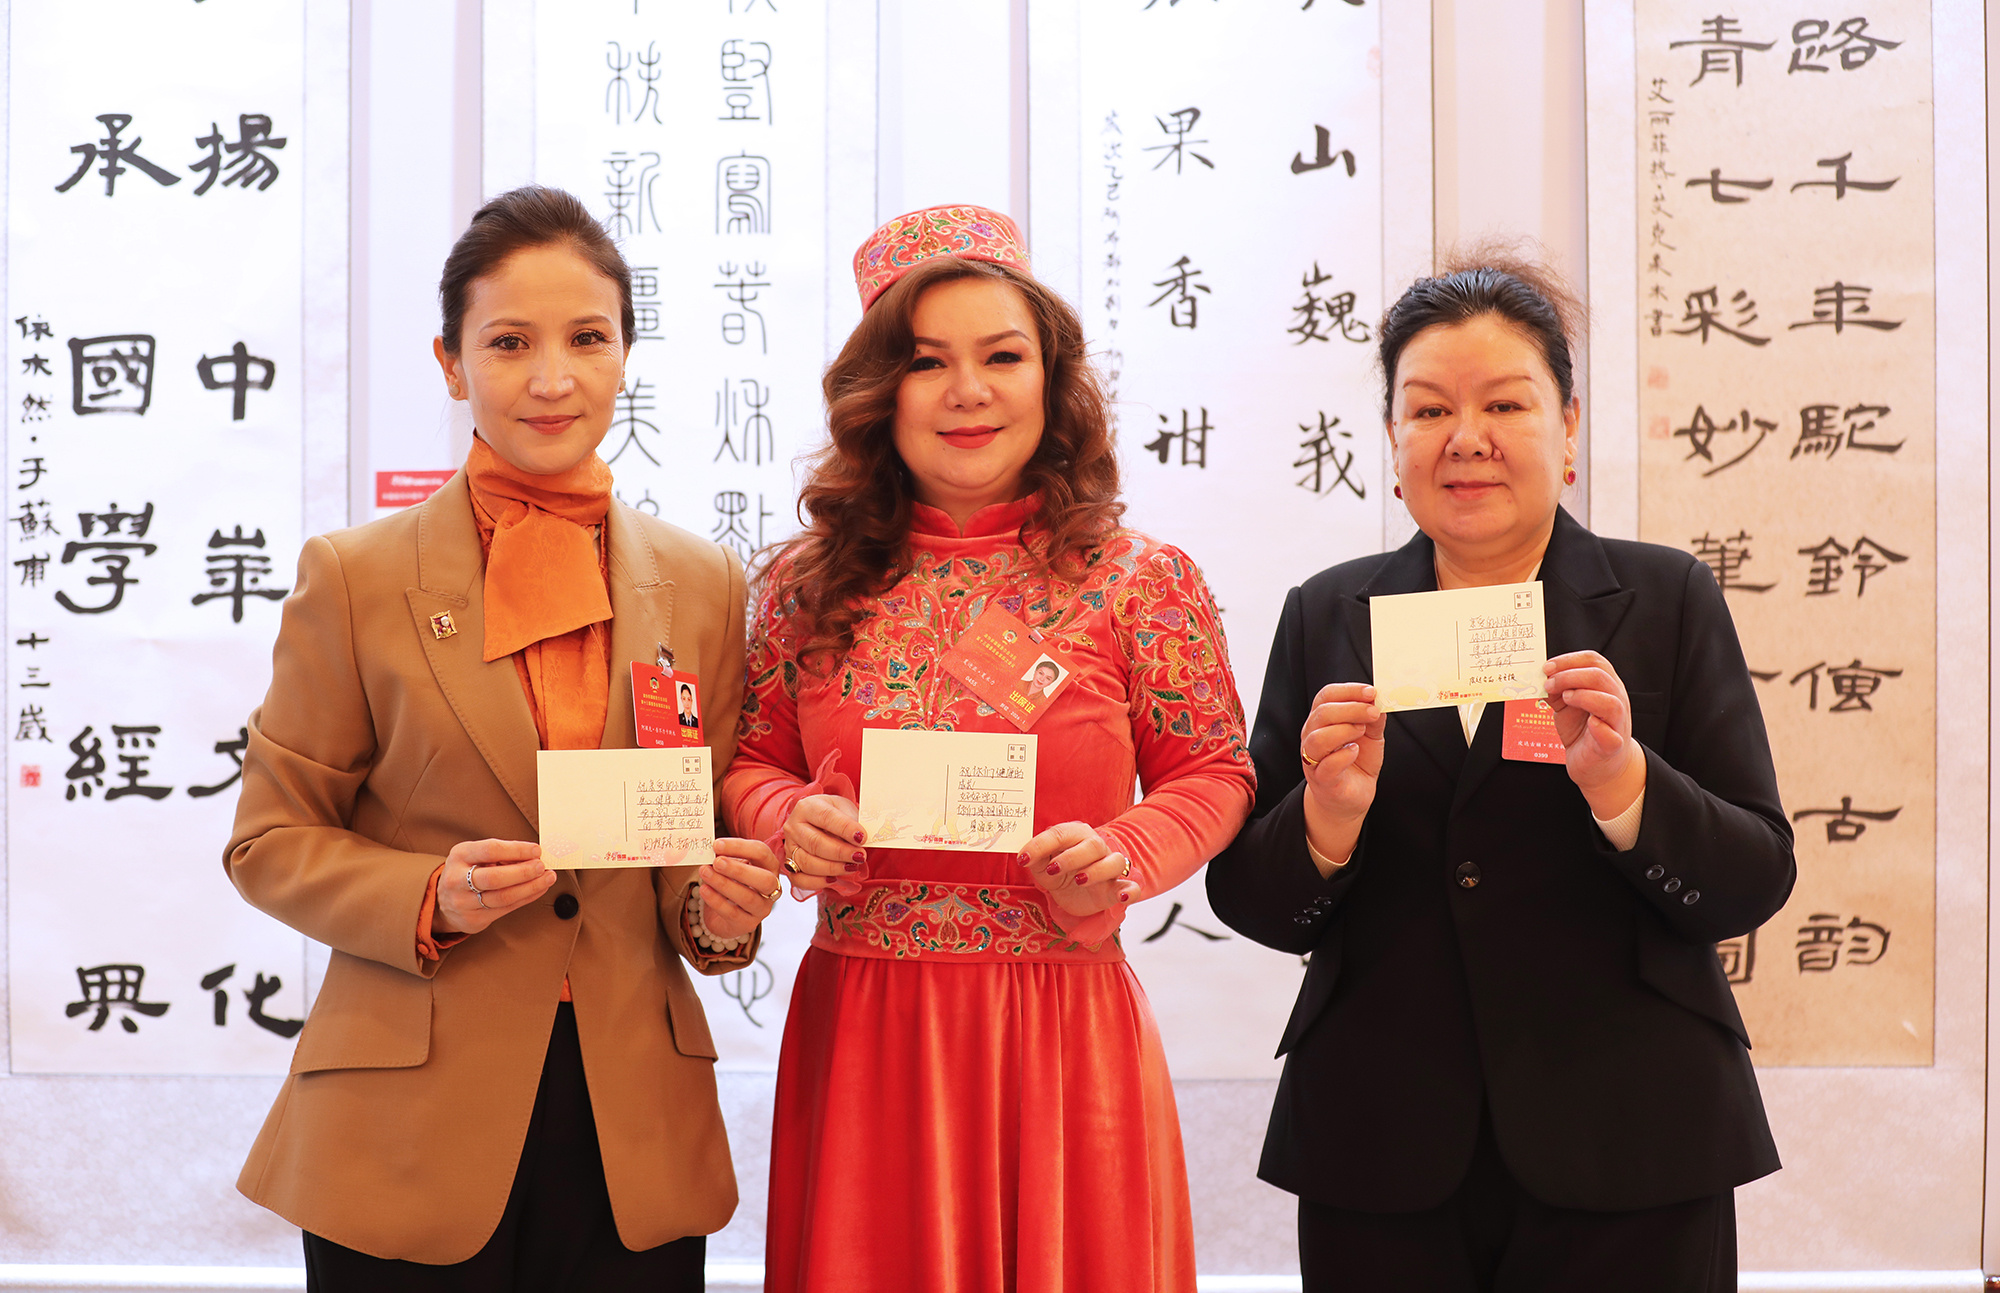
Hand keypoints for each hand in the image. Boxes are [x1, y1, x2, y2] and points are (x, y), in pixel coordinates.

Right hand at [434, 838, 554, 936]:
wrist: (443, 902)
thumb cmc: (466, 872)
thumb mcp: (476, 855)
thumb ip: (501, 854)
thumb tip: (534, 855)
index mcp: (459, 856)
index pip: (490, 850)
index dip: (516, 850)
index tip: (536, 850)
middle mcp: (456, 879)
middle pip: (495, 878)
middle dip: (523, 872)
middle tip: (542, 866)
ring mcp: (463, 902)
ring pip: (503, 897)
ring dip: (530, 887)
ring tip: (547, 878)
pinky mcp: (473, 919)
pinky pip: (506, 909)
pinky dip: (526, 898)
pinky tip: (538, 890)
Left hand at [694, 838, 782, 941]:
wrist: (726, 914)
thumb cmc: (732, 882)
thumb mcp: (731, 866)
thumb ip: (724, 857)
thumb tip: (711, 849)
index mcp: (769, 867)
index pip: (761, 853)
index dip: (740, 847)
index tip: (717, 844)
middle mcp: (771, 888)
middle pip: (764, 879)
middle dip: (739, 869)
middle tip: (716, 862)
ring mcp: (762, 908)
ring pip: (748, 898)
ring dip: (724, 884)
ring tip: (705, 873)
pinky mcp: (748, 924)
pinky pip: (733, 913)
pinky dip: (716, 901)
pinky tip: (704, 890)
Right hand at [780, 793, 866, 894]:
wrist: (817, 823)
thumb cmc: (834, 816)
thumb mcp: (845, 810)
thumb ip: (854, 822)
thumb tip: (863, 839)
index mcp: (807, 807)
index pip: (826, 817)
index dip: (845, 828)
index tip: (862, 838)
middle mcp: (794, 827)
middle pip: (815, 843)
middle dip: (841, 852)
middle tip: (860, 856)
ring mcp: (789, 847)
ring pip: (807, 863)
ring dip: (832, 868)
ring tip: (852, 867)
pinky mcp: (789, 865)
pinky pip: (799, 879)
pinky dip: (817, 882)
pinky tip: (833, 879)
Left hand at [1018, 821, 1134, 921]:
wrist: (1075, 893)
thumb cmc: (1059, 872)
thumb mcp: (1042, 866)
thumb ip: (1034, 858)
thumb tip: (1025, 856)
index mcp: (1076, 836)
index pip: (1061, 834)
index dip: (1042, 844)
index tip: (1024, 859)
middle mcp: (1097, 848)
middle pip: (1092, 845)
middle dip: (1071, 857)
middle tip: (1053, 869)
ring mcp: (1110, 868)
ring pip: (1114, 862)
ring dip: (1097, 870)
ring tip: (1078, 880)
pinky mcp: (1117, 889)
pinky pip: (1132, 887)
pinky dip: (1129, 891)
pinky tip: (1121, 897)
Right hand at [1300, 682, 1385, 827]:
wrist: (1351, 796)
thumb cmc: (1357, 762)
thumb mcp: (1370, 736)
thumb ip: (1373, 719)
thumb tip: (1379, 702)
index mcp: (1322, 721)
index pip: (1326, 696)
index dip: (1348, 690)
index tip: (1371, 692)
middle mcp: (1312, 736)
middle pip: (1322, 714)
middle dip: (1351, 708)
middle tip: (1373, 712)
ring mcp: (1314, 759)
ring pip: (1318, 738)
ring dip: (1344, 730)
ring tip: (1362, 732)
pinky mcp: (1322, 780)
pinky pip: (1327, 765)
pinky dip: (1343, 756)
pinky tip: (1355, 751)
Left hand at [1544, 650, 1645, 814]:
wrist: (1596, 765)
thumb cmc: (1582, 731)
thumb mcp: (1566, 706)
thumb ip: (1557, 691)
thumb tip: (1542, 679)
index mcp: (1605, 686)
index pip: (1594, 661)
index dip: (1569, 660)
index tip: (1547, 667)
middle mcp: (1615, 700)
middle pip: (1600, 676)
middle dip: (1569, 676)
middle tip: (1548, 684)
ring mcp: (1616, 723)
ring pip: (1610, 702)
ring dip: (1584, 696)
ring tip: (1565, 699)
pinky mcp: (1612, 746)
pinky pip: (1611, 736)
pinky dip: (1600, 728)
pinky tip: (1590, 724)